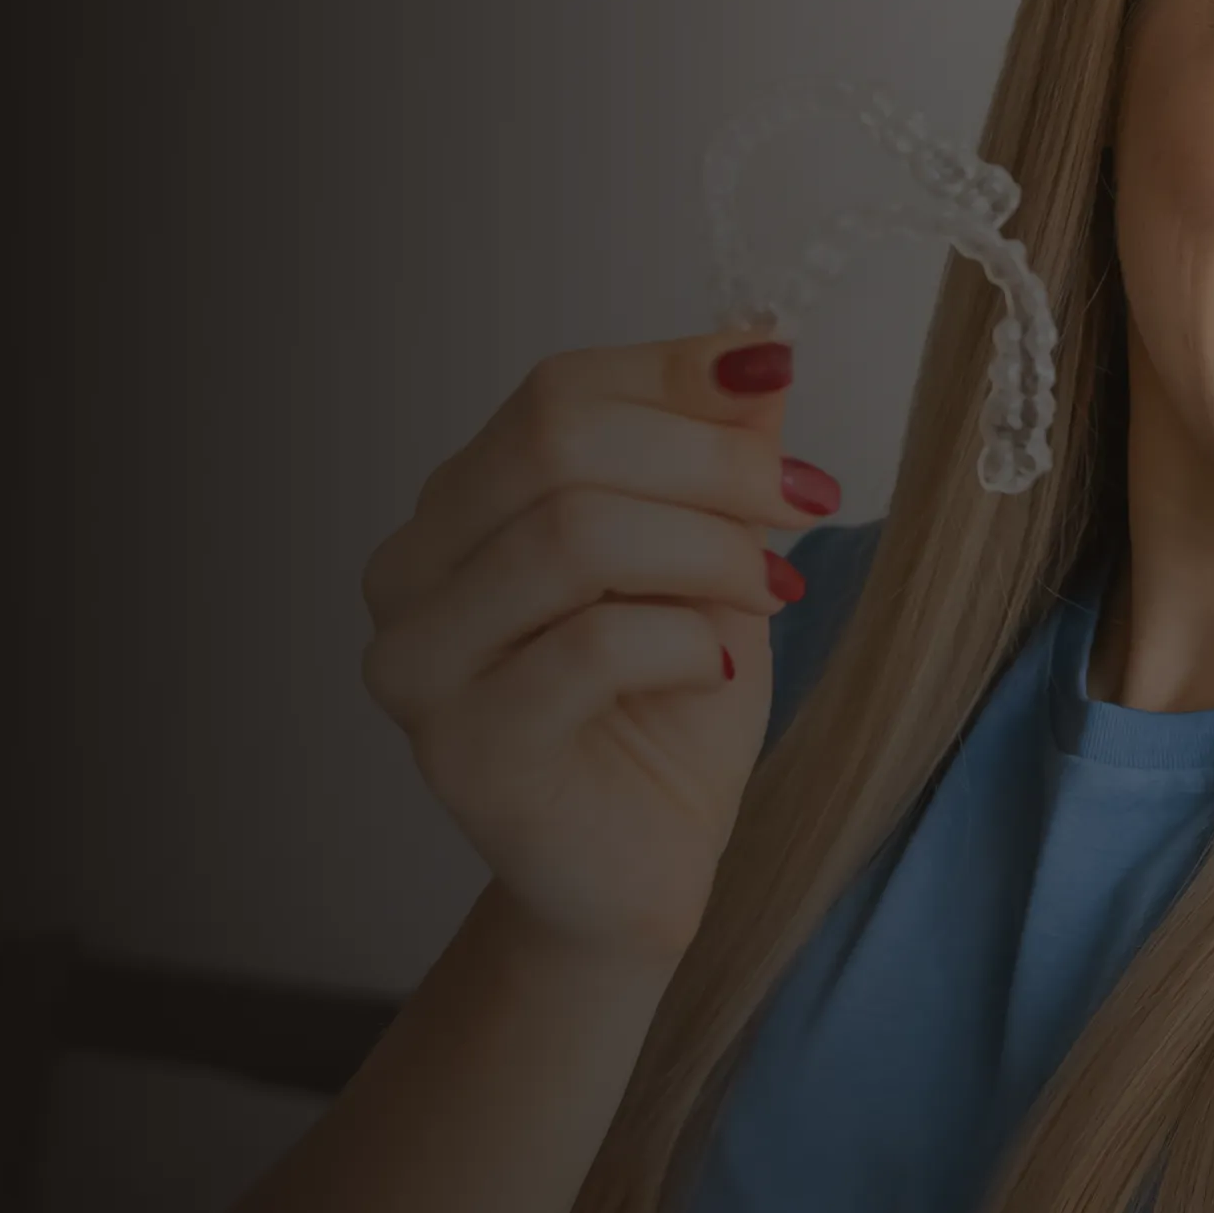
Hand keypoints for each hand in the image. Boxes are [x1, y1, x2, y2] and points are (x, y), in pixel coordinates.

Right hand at [358, 331, 841, 962]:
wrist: (640, 876)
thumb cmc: (665, 715)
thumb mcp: (708, 559)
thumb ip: (713, 455)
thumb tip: (755, 336)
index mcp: (453, 509)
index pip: (552, 391)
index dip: (674, 373)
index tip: (779, 380)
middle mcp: (407, 574)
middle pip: (553, 443)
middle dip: (706, 459)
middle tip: (806, 495)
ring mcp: (419, 666)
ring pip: (571, 535)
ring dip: (706, 550)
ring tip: (772, 589)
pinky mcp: (463, 751)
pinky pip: (590, 648)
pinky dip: (686, 643)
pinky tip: (717, 672)